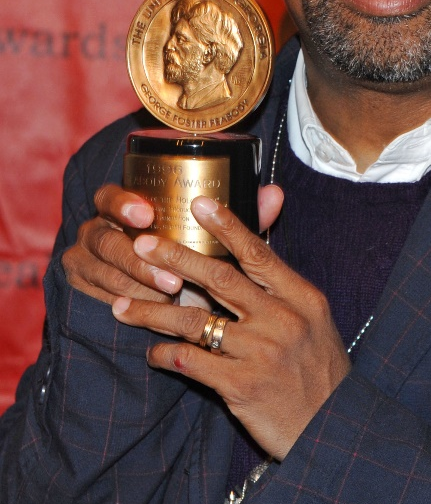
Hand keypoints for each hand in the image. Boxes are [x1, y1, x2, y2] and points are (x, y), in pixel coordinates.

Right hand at [63, 183, 281, 307]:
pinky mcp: (82, 285)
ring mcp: (86, 256)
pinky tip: (142, 309)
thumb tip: (274, 194)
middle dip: (138, 258)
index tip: (146, 213)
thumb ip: (241, 218)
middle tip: (171, 277)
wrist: (164, 294)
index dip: (124, 203)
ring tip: (168, 294)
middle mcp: (100, 226)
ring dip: (135, 282)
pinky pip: (96, 293)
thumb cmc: (194, 256)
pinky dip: (121, 299)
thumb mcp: (218, 238)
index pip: (111, 196)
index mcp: (126, 204)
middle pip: (106, 237)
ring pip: (103, 268)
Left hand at [110, 191, 350, 460]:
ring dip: (153, 311)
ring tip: (121, 306)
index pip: (258, 253)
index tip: (199, 203)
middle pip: (220, 278)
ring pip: (195, 322)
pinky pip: (191, 363)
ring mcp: (261, 353)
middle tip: (142, 245)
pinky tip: (151, 353)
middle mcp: (282, 319)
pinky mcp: (242, 386)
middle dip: (176, 258)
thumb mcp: (314, 320)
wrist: (334, 428)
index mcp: (302, 297)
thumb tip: (252, 251)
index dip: (227, 226)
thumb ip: (282, 287)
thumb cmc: (320, 370)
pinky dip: (165, 355)